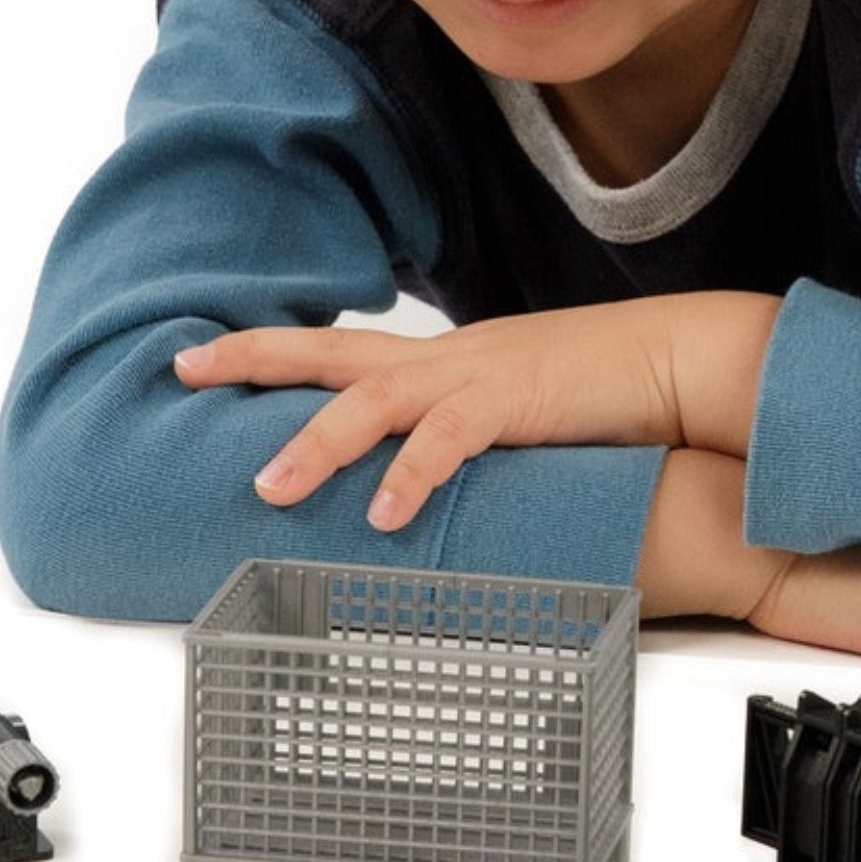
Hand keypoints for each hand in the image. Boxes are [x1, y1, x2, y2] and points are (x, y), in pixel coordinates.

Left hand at [172, 293, 779, 529]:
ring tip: (270, 486)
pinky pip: (446, 442)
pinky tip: (381, 513)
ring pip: (371, 402)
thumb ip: (465, 431)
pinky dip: (407, 476)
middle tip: (187, 368)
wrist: (673, 357)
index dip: (268, 349)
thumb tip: (422, 475)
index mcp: (444, 359)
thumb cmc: (604, 387)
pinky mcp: (512, 403)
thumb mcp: (517, 406)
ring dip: (316, 443)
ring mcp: (475, 376)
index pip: (339, 348)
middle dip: (254, 359)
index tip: (202, 355)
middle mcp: (446, 359)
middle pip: (330, 353)